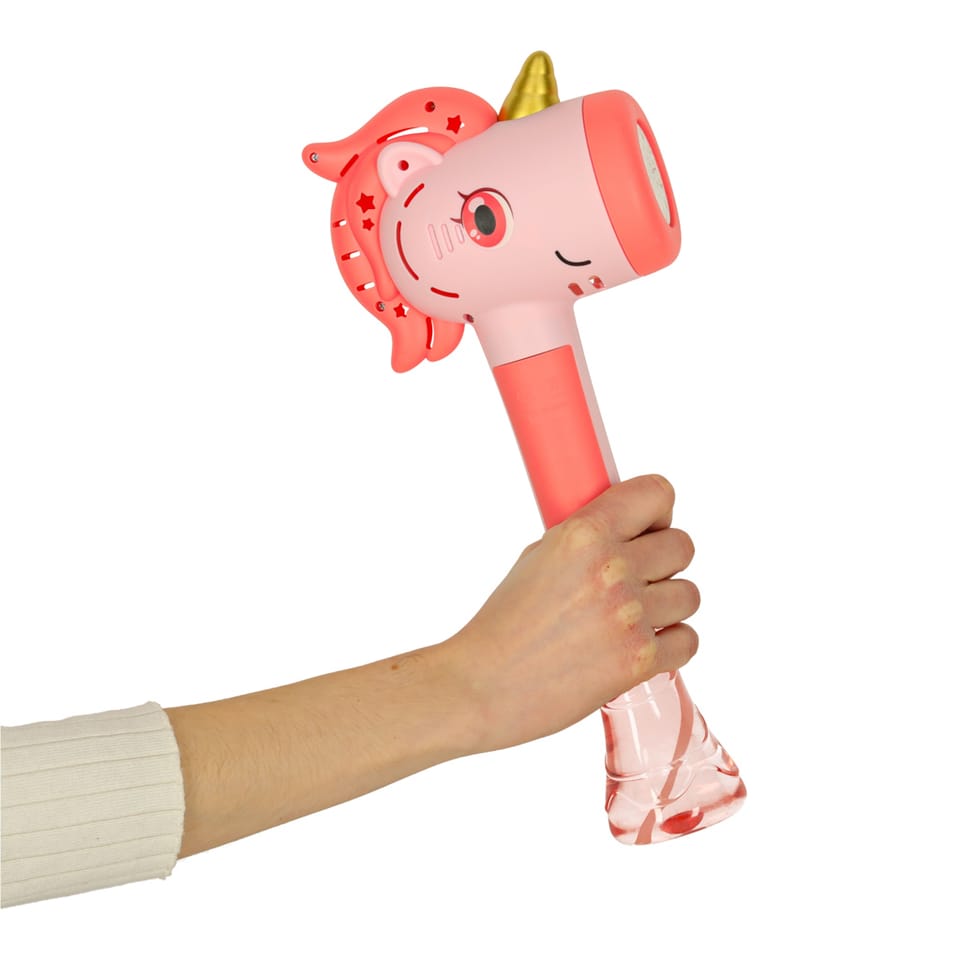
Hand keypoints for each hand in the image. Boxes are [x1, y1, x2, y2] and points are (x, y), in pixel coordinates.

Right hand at [443, 474, 699, 754]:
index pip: (656, 493)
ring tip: (632, 617)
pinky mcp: (640, 659)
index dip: (658, 511)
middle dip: (664, 560)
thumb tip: (623, 532)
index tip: (649, 527)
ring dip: (667, 605)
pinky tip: (639, 645)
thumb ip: (586, 540)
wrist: (482, 684)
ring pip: (690, 594)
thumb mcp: (537, 557)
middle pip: (683, 545)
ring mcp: (630, 615)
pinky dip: (671, 644)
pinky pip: (688, 640)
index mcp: (584, 533)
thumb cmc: (502, 625)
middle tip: (639, 577)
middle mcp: (612, 567)